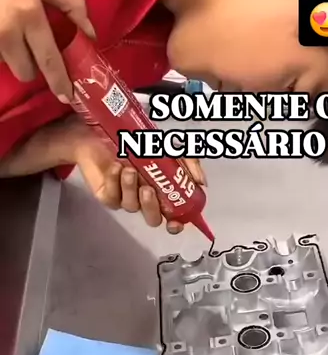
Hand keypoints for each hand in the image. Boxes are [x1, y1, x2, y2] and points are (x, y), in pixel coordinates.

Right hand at [0, 0, 94, 99]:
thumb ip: (71, 5)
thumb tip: (91, 34)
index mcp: (29, 15)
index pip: (48, 60)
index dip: (58, 81)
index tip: (67, 96)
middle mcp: (7, 31)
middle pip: (26, 72)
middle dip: (31, 65)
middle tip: (31, 47)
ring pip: (8, 65)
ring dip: (13, 56)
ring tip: (12, 32)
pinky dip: (0, 49)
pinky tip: (1, 30)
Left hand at [71, 120, 205, 231]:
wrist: (99, 128)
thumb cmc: (134, 140)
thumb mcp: (168, 147)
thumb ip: (188, 163)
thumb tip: (202, 182)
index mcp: (161, 192)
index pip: (171, 218)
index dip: (175, 225)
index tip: (176, 223)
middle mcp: (144, 200)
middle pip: (152, 218)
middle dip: (151, 207)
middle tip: (148, 189)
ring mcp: (124, 199)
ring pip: (132, 206)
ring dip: (131, 188)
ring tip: (129, 169)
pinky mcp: (106, 195)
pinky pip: (113, 198)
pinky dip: (115, 182)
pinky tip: (116, 168)